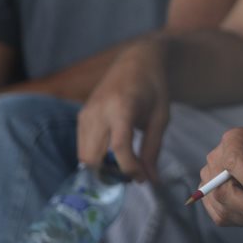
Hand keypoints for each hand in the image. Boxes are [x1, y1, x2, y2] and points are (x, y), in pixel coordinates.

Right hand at [76, 41, 168, 181]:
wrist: (135, 62)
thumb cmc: (153, 88)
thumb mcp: (161, 117)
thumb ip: (153, 149)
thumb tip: (150, 180)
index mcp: (122, 107)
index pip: (119, 146)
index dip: (130, 168)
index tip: (142, 178)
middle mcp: (98, 111)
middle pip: (94, 157)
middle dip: (112, 174)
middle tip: (132, 175)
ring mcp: (85, 113)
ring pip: (84, 156)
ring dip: (102, 169)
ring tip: (124, 166)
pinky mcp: (80, 117)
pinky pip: (82, 147)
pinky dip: (96, 158)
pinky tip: (113, 156)